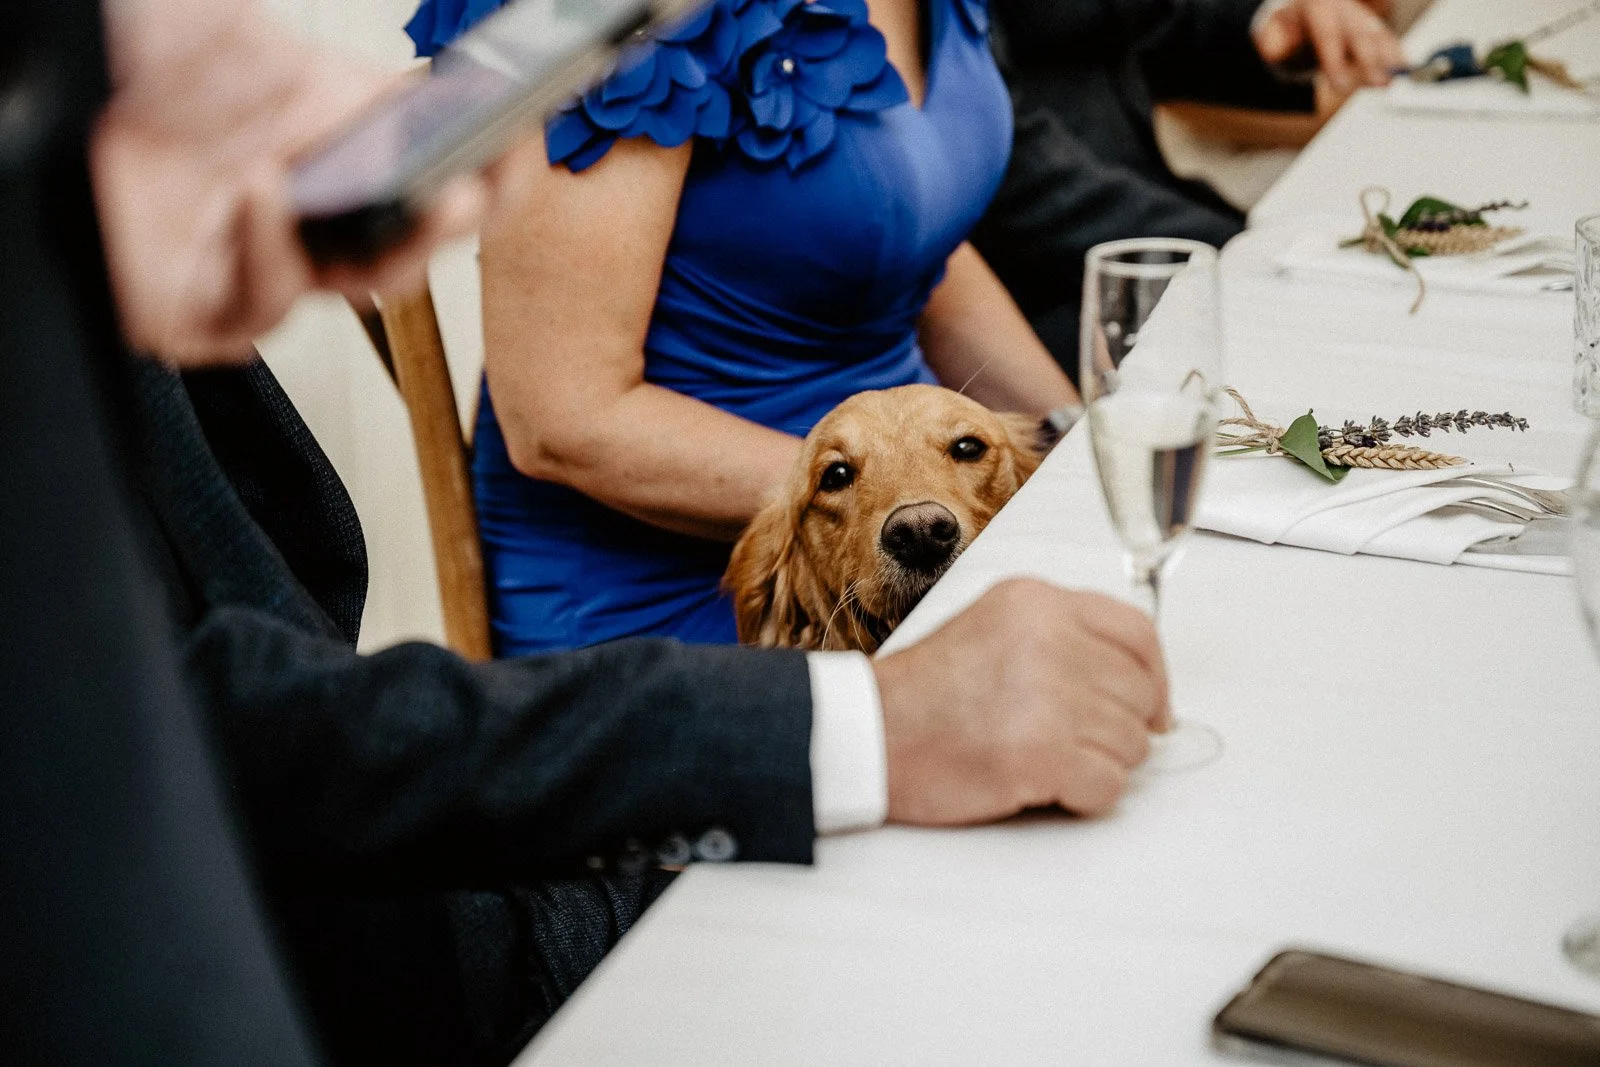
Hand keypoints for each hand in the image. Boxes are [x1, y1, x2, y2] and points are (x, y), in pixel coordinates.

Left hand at [93, 0, 541, 364]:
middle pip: (415, 242)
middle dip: (456, 219)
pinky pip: (261, 305)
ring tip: (413, 196)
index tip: (517, 145)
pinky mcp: (204, 318)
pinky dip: (269, 255)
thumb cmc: (142, 69)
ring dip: (391, 247)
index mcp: (334, 150)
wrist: (50, 99)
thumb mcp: (268, 49)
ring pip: (360, 288)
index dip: (489, 173)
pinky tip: (262, 195)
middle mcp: (305, 216)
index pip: (441, 176)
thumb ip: (365, 87)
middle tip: (476, 187)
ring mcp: (258, 270)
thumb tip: (457, 100)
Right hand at [873, 579, 1169, 824]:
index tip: (1152, 708)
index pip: (1137, 634)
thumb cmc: (925, 693)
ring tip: (1045, 759)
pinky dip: (1085, 797)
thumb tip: (1139, 683)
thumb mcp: (995, 626)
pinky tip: (1044, 784)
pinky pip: (1107, 787)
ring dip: (1098, 763)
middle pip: (1140, 694)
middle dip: (1118, 728)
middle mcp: (1047, 640)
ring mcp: (1046, 697)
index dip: (1156, 679)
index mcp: (1036, 603)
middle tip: (1075, 741)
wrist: (868, 733)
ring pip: (1131, 745)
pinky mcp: (1039, 754)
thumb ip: (1062, 637)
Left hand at [1252, 0, 1404, 96]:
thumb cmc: (1281, 32)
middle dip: (1370, 59)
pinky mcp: (1368, 25)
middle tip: (1379, 83)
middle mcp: (1340, 5)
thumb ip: (1272, 44)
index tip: (1341, 86)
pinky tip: (1407, 68)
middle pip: (1357, 33)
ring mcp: (1357, 13)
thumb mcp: (1269, 37)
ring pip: (1376, 33)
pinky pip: (1385, 37)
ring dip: (1390, 56)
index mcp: (1314, 4)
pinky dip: (1396, 53)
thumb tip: (1278, 49)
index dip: (1335, 61)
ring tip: (1399, 76)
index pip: (1327, 33)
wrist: (1294, 18)